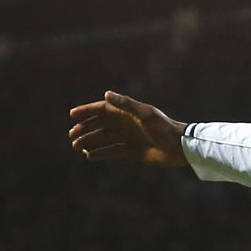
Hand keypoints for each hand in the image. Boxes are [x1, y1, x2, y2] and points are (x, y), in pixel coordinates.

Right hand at [67, 92, 188, 166]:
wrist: (180, 148)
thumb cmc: (164, 128)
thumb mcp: (145, 114)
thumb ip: (126, 104)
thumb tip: (106, 94)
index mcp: (127, 112)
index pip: (102, 109)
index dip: (86, 111)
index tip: (72, 115)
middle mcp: (126, 124)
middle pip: (100, 125)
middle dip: (85, 129)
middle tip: (71, 136)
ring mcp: (129, 138)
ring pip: (104, 139)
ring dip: (90, 141)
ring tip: (76, 146)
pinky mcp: (134, 152)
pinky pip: (113, 152)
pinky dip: (102, 154)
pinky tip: (90, 156)